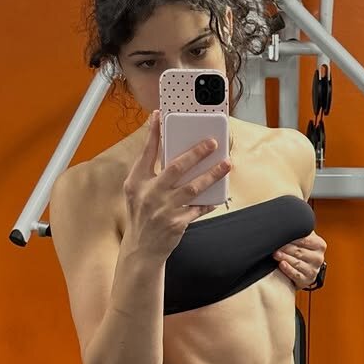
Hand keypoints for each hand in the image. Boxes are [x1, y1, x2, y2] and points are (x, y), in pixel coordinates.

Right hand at [122, 112, 231, 259]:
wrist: (141, 248)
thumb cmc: (142, 215)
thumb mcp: (136, 191)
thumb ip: (149, 171)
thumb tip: (167, 148)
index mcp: (136, 182)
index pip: (146, 152)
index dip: (153, 132)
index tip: (160, 115)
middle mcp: (149, 194)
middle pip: (176, 167)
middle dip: (196, 153)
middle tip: (212, 142)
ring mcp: (163, 209)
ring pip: (193, 187)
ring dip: (212, 174)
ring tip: (226, 164)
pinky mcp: (177, 223)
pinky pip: (199, 208)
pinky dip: (210, 201)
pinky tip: (219, 194)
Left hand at [274, 231, 326, 289]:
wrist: (303, 270)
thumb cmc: (301, 251)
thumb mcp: (303, 239)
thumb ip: (300, 230)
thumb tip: (288, 218)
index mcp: (320, 245)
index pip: (304, 239)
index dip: (291, 238)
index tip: (280, 235)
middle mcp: (318, 258)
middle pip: (299, 251)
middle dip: (285, 248)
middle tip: (275, 246)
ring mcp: (314, 270)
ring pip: (297, 263)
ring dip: (285, 258)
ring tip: (276, 254)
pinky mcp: (307, 280)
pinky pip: (296, 274)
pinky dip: (288, 270)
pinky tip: (282, 264)